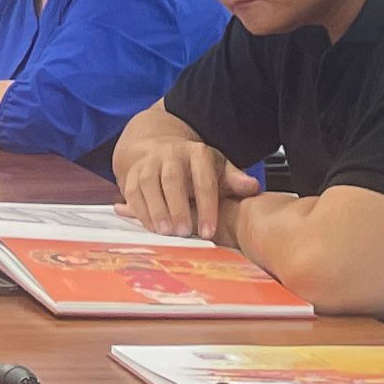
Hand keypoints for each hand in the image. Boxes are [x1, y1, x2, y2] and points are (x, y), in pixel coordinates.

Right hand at [114, 128, 251, 240]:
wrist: (161, 150)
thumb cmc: (195, 167)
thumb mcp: (218, 169)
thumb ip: (234, 180)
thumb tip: (252, 187)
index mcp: (197, 153)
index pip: (204, 179)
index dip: (207, 206)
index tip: (209, 231)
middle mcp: (171, 154)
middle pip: (173, 180)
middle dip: (178, 208)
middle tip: (184, 232)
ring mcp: (149, 162)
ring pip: (149, 184)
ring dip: (156, 210)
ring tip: (166, 233)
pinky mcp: (132, 173)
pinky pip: (133, 192)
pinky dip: (140, 211)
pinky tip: (151, 227)